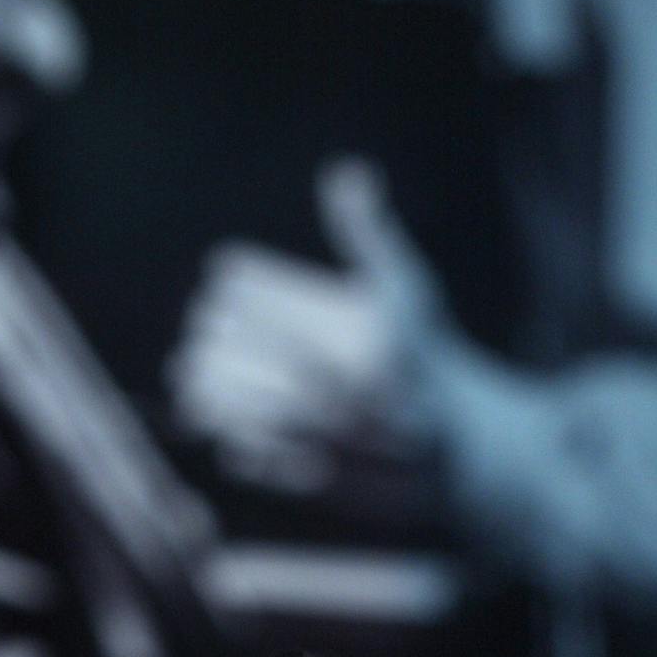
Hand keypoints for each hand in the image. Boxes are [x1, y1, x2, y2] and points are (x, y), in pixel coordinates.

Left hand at [167, 159, 448, 510]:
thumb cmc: (426, 356)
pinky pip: (248, 453)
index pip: (267, 301)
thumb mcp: (408, 290)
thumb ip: (370, 234)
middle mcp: (357, 394)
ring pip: (238, 405)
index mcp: (370, 337)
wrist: (462, 452)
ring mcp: (335, 445)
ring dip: (206, 385)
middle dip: (215, 336)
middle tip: (204, 329)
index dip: (234, 287)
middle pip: (244, 351)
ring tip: (194, 372)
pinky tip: (216, 416)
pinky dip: (226, 432)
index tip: (224, 284)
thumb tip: (344, 172)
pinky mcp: (320, 484)